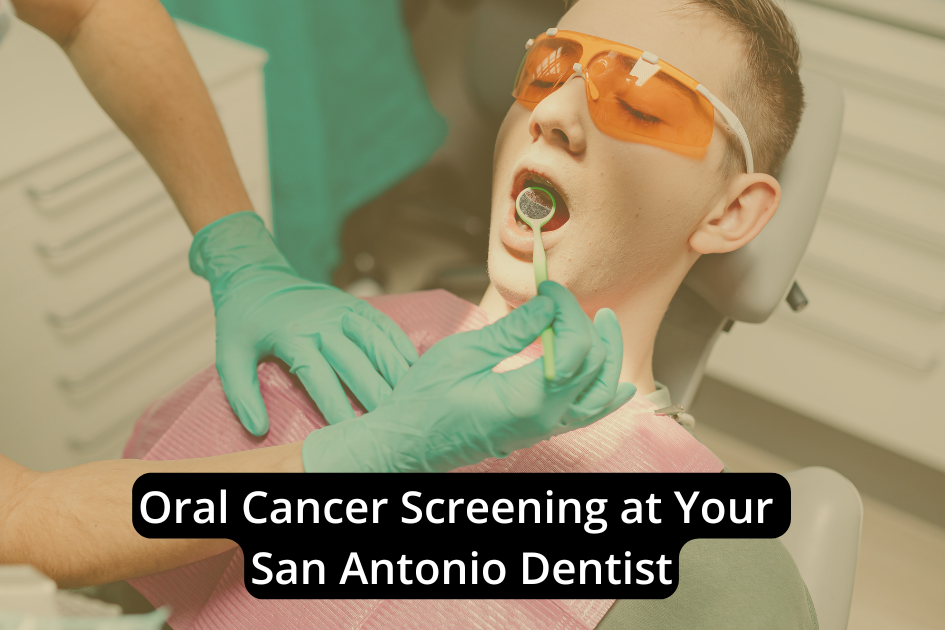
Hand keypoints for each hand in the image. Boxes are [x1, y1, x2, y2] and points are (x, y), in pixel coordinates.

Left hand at [190, 212, 418, 434]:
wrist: (254, 275)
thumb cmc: (243, 322)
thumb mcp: (229, 356)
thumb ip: (242, 395)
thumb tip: (259, 430)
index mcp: (292, 335)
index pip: (318, 375)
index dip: (335, 404)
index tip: (347, 432)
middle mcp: (322, 322)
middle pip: (354, 361)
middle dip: (374, 392)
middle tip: (390, 420)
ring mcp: (342, 310)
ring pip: (375, 341)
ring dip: (394, 368)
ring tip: (410, 396)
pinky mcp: (355, 304)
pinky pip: (383, 325)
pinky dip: (400, 345)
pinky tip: (414, 367)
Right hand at [301, 281, 635, 471]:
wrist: (408, 443)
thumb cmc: (424, 403)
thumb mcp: (463, 353)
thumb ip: (513, 329)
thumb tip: (549, 304)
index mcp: (527, 399)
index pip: (575, 346)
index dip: (567, 309)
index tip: (548, 289)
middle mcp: (545, 419)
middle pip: (594, 367)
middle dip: (589, 328)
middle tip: (570, 302)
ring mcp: (545, 430)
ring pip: (601, 395)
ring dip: (607, 358)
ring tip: (603, 326)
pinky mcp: (539, 431)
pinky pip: (587, 417)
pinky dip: (606, 398)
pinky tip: (621, 387)